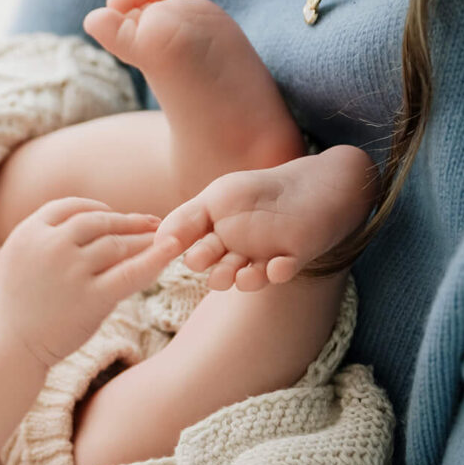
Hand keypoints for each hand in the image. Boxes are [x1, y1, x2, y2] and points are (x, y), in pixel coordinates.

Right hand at [0, 197, 178, 367]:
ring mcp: (70, 271)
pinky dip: (154, 260)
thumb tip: (89, 223)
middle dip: (127, 220)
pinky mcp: (90, 298)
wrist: (6, 344)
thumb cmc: (15, 305)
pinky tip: (171, 251)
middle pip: (97, 221)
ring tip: (162, 239)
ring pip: (116, 244)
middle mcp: (50, 245)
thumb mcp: (19, 258)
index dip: (96, 208)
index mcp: (29, 232)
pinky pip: (129, 272)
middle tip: (152, 222)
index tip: (114, 216)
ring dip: (143, 239)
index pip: (69, 206)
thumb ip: (46, 239)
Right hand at [156, 146, 377, 291]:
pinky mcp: (294, 259)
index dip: (194, 257)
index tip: (187, 254)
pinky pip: (285, 271)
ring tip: (244, 274)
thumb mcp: (215, 199)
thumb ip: (186, 218)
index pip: (198, 256)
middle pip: (222, 273)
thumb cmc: (257, 191)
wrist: (307, 185)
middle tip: (215, 267)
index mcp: (217, 241)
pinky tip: (278, 267)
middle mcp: (239, 255)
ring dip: (246, 279)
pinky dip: (281, 271)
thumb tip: (156, 240)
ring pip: (250, 278)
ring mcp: (266, 258)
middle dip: (218, 274)